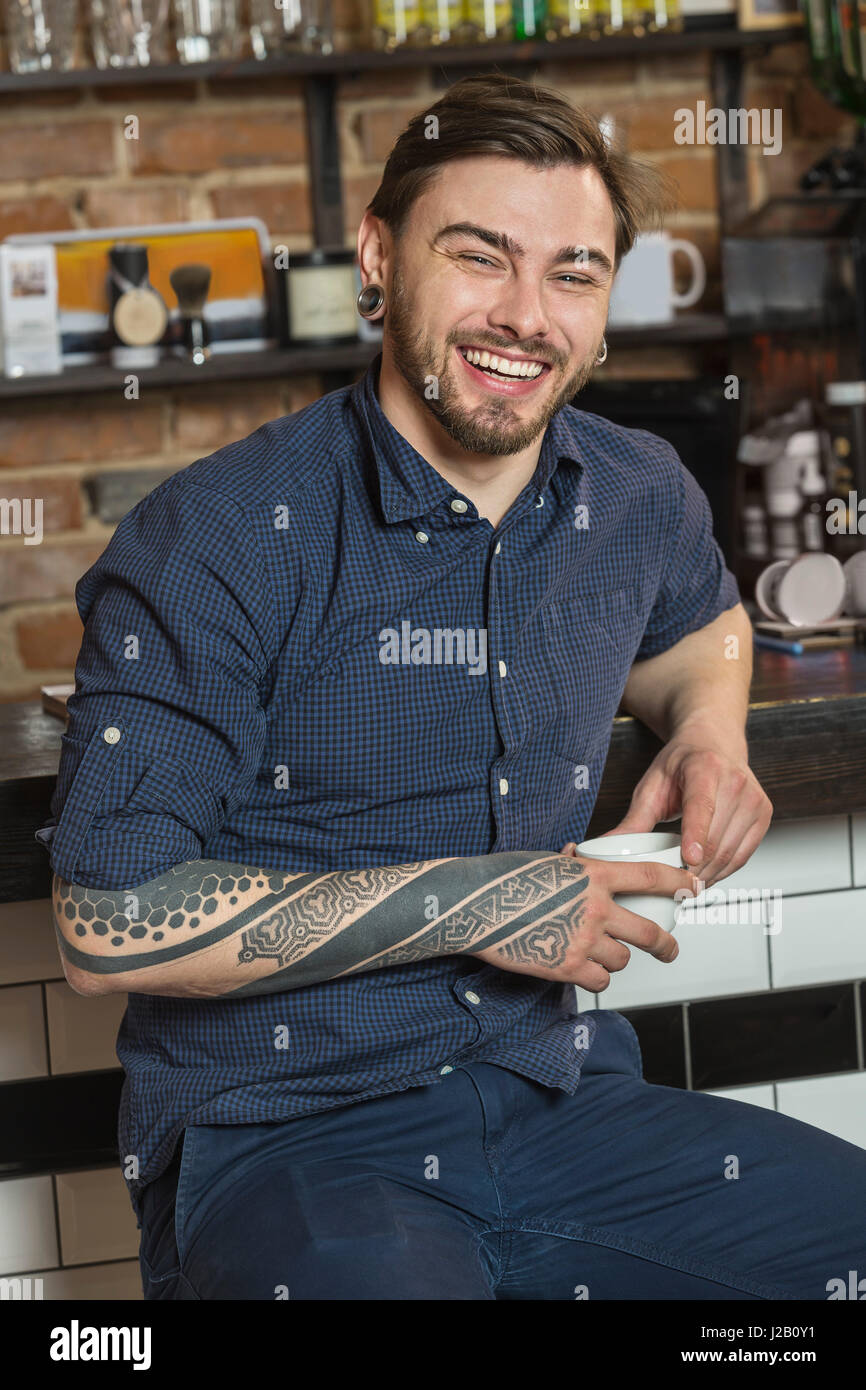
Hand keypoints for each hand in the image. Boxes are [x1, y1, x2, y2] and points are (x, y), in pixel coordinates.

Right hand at [471, 854, 698, 992]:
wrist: (473, 906)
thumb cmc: (503, 879)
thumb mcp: (547, 861)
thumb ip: (573, 865)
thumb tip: (578, 855)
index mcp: (593, 875)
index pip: (650, 878)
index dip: (678, 883)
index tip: (692, 888)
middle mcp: (595, 908)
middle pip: (649, 933)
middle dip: (666, 945)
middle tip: (670, 950)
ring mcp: (583, 940)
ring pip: (623, 960)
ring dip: (614, 959)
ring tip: (595, 952)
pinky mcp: (567, 968)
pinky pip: (600, 980)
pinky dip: (593, 977)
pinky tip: (578, 967)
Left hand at [583, 724, 772, 886]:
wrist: (714, 743)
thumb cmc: (682, 763)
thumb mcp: (652, 784)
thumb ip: (634, 819)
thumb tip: (606, 847)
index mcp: (705, 767)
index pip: (702, 805)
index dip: (696, 835)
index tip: (688, 860)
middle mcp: (736, 781)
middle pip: (716, 837)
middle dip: (693, 869)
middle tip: (670, 887)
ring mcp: (754, 798)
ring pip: (730, 852)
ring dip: (707, 874)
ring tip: (684, 886)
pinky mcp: (764, 814)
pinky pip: (744, 854)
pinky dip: (723, 871)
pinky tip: (705, 875)